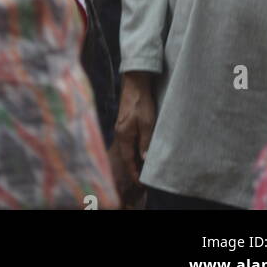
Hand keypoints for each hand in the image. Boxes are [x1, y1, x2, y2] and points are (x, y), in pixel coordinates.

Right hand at [114, 72, 154, 191]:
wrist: (135, 82)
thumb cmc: (141, 103)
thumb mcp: (147, 123)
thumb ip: (145, 142)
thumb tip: (144, 159)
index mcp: (124, 135)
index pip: (128, 159)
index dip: (134, 172)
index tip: (140, 183)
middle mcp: (119, 132)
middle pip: (125, 154)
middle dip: (132, 167)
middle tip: (142, 178)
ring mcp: (120, 126)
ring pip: (126, 147)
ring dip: (132, 158)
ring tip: (142, 167)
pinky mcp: (124, 121)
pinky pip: (127, 140)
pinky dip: (132, 148)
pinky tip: (139, 149)